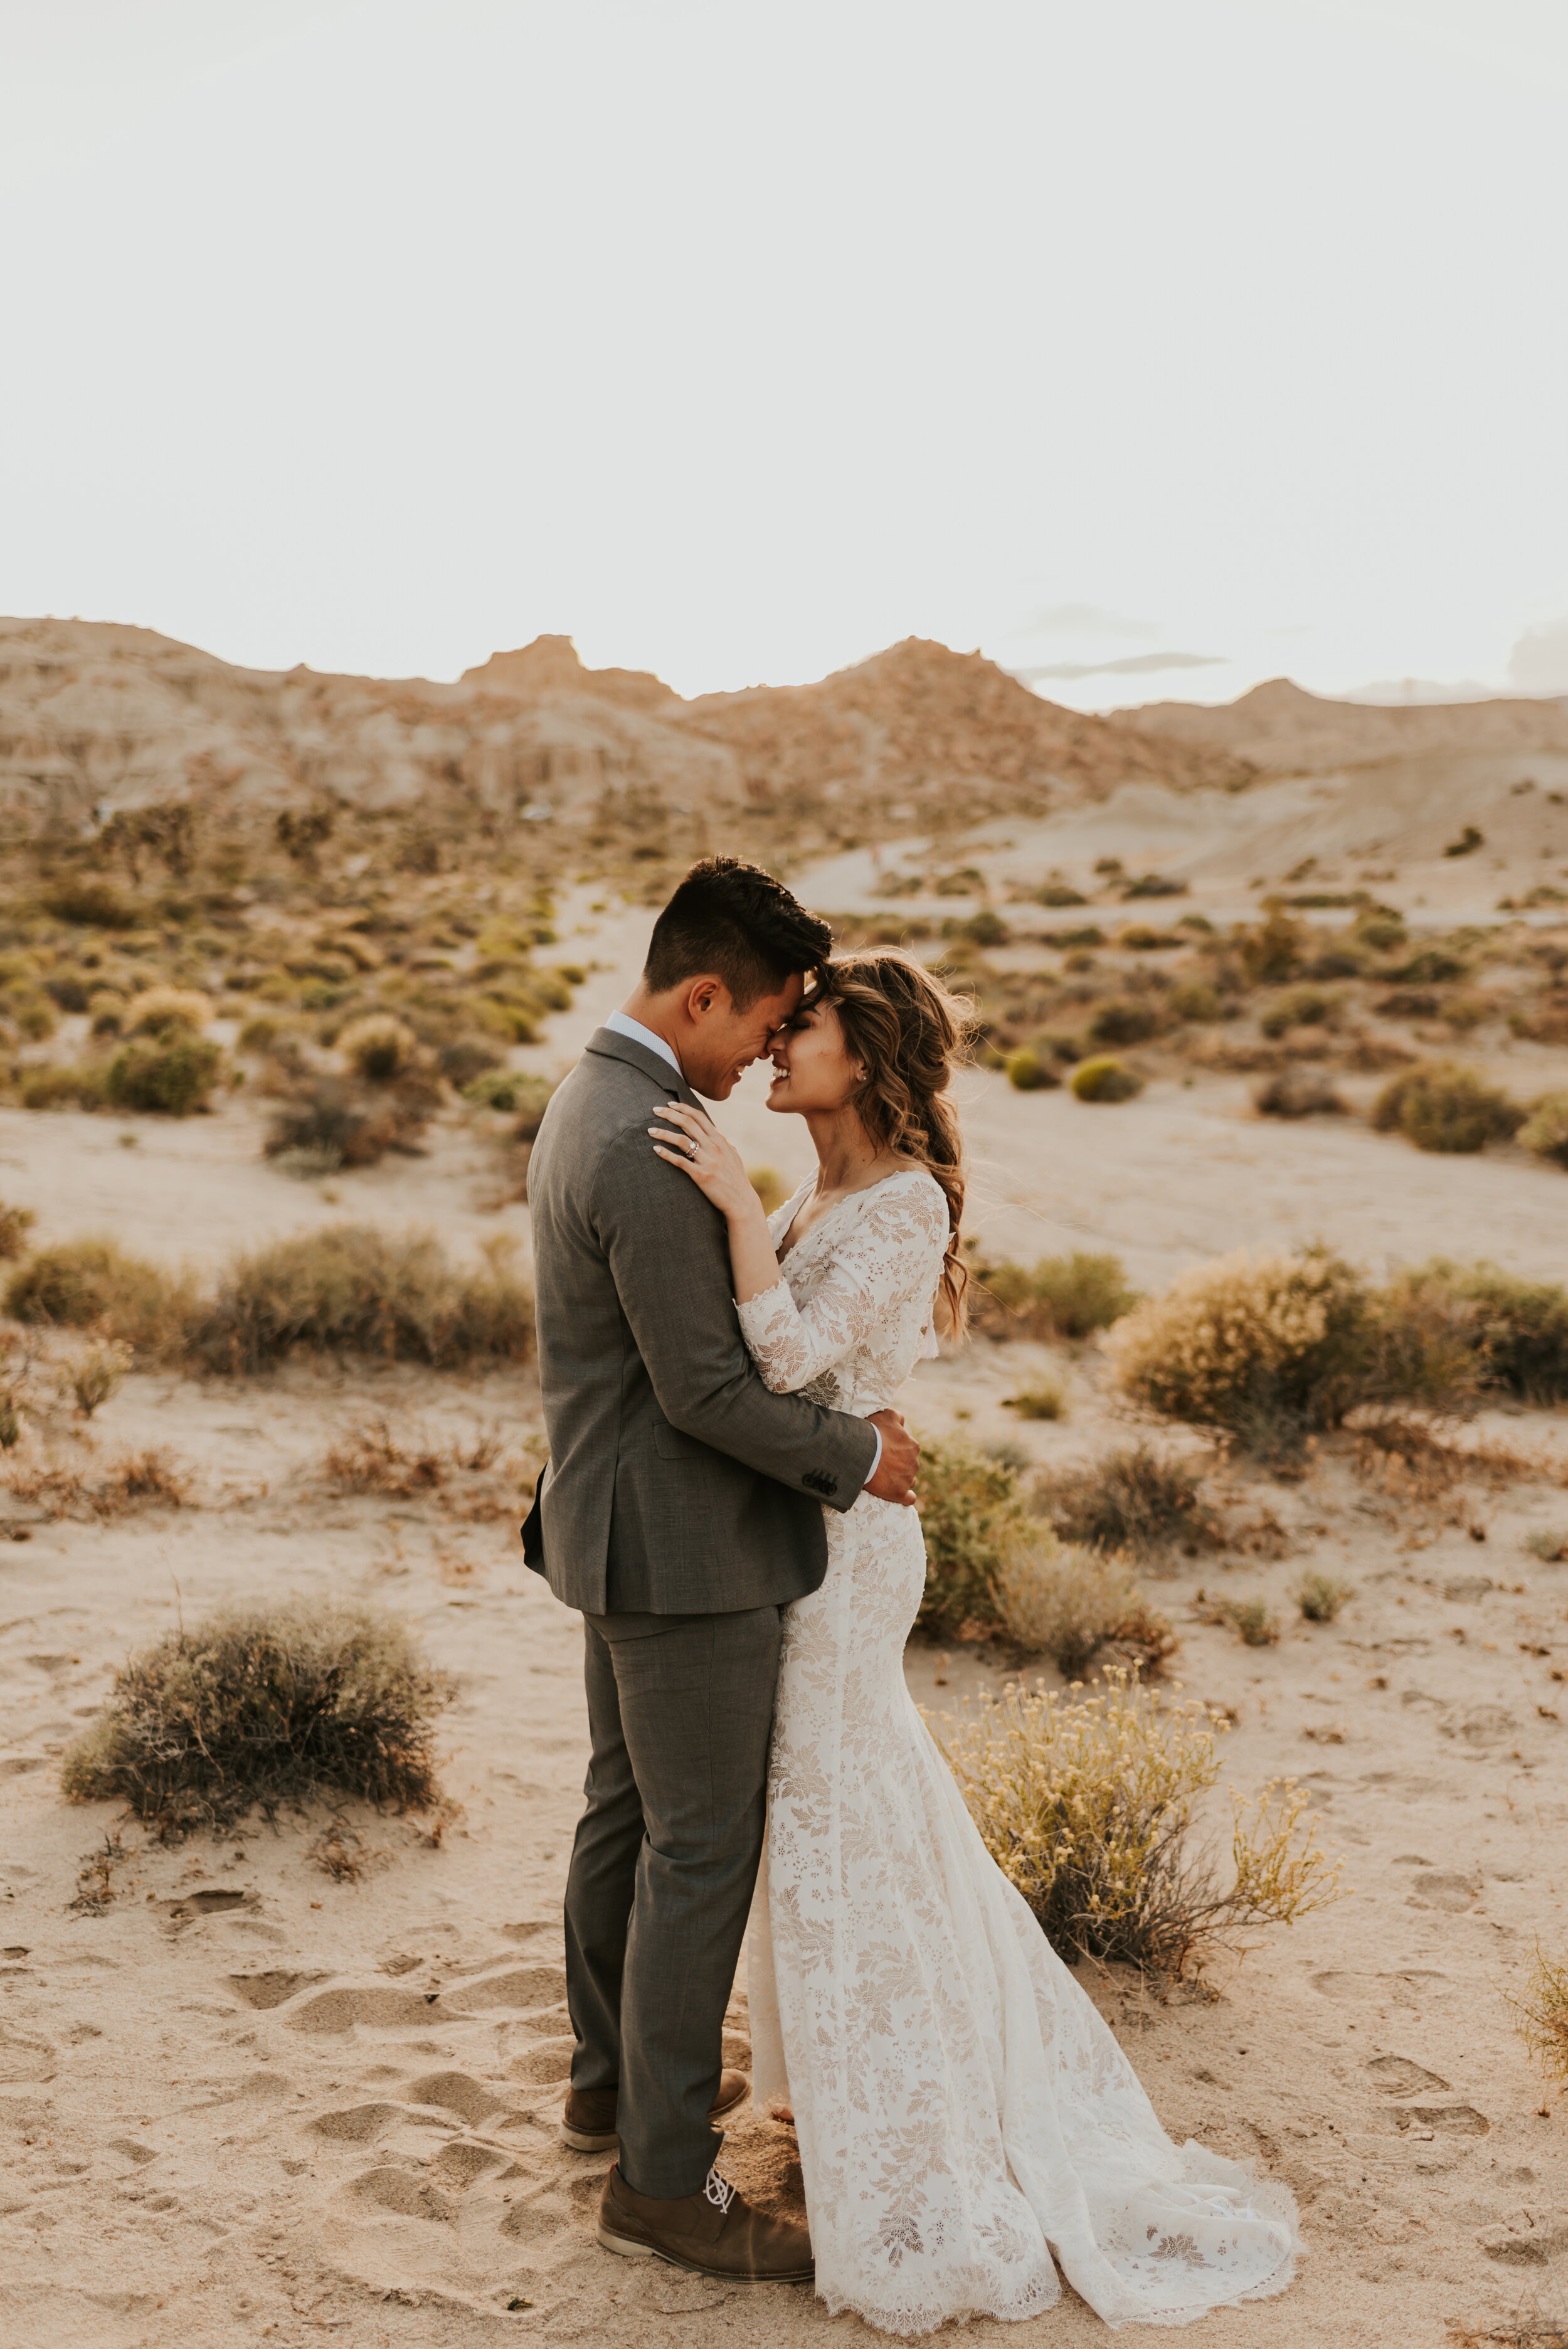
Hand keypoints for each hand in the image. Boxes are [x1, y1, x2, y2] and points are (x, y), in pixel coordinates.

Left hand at [649, 1099, 758, 1222]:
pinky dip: (666, 1154)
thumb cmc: (736, 1178)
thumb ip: (723, 1143)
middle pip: (688, 1123)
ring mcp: (707, 1161)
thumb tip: (716, 1133)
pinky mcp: (701, 1175)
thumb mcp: (733, 1155)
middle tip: (654, 1110)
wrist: (741, 1200)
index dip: (683, 1108)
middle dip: (669, 1114)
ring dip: (663, 1133)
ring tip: (650, 1130)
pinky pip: (680, 1161)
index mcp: (720, 1140)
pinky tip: (656, 1149)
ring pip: (681, 1140)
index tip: (669, 1104)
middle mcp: (714, 1147)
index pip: (699, 1116)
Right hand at [866, 1409, 919, 1506]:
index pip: (909, 1450)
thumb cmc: (872, 1431)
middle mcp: (914, 1463)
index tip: (884, 1450)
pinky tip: (898, 1494)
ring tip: (883, 1477)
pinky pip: (909, 1498)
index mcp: (913, 1446)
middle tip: (881, 1463)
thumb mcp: (887, 1415)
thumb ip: (898, 1418)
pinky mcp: (899, 1493)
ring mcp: (907, 1479)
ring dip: (899, 1479)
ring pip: (908, 1480)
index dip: (897, 1450)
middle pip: (909, 1465)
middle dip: (898, 1465)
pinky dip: (905, 1497)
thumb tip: (902, 1423)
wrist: (860, 1451)